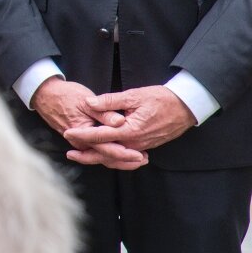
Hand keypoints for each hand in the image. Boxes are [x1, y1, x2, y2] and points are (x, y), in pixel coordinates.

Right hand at [30, 76, 147, 169]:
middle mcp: (79, 143)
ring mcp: (79, 143)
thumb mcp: (86, 100)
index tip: (140, 155)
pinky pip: (97, 152)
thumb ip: (104, 112)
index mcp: (81, 134)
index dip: (124, 153)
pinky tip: (122, 152)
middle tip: (143, 159)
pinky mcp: (80, 141)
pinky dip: (110, 154)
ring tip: (137, 159)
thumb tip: (121, 122)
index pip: (106, 149)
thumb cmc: (65, 95)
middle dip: (125, 161)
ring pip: (101, 157)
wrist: (45, 94)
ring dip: (119, 160)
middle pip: (105, 158)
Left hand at [64, 85, 196, 158]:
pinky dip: (111, 157)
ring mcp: (141, 147)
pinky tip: (101, 154)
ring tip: (80, 155)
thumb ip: (110, 101)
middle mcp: (135, 143)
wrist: (186, 107)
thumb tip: (89, 102)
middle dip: (86, 154)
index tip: (67, 133)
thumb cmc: (161, 99)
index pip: (101, 136)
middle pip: (106, 153)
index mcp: (131, 130)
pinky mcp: (144, 146)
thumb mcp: (134, 95)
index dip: (82, 135)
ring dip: (98, 157)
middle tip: (69, 153)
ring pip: (116, 157)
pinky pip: (124, 156)